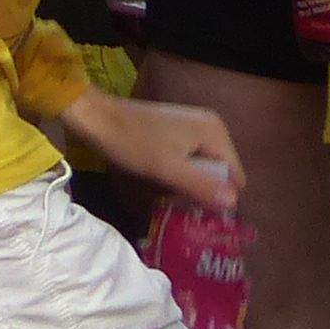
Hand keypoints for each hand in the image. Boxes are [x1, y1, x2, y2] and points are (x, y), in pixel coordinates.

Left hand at [61, 89, 241, 213]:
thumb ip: (200, 185)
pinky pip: (189, 160)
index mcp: (215, 132)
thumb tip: (235, 203)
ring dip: (188, 184)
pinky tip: (161, 180)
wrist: (93, 116)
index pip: (235, 177)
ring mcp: (193, 127)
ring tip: (167, 194)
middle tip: (179, 204)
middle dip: (203, 191)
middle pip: (220, 173)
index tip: (198, 211)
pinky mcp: (176, 131)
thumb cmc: (130, 142)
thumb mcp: (166, 168)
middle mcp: (210, 127)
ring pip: (203, 169)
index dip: (220, 197)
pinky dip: (179, 173)